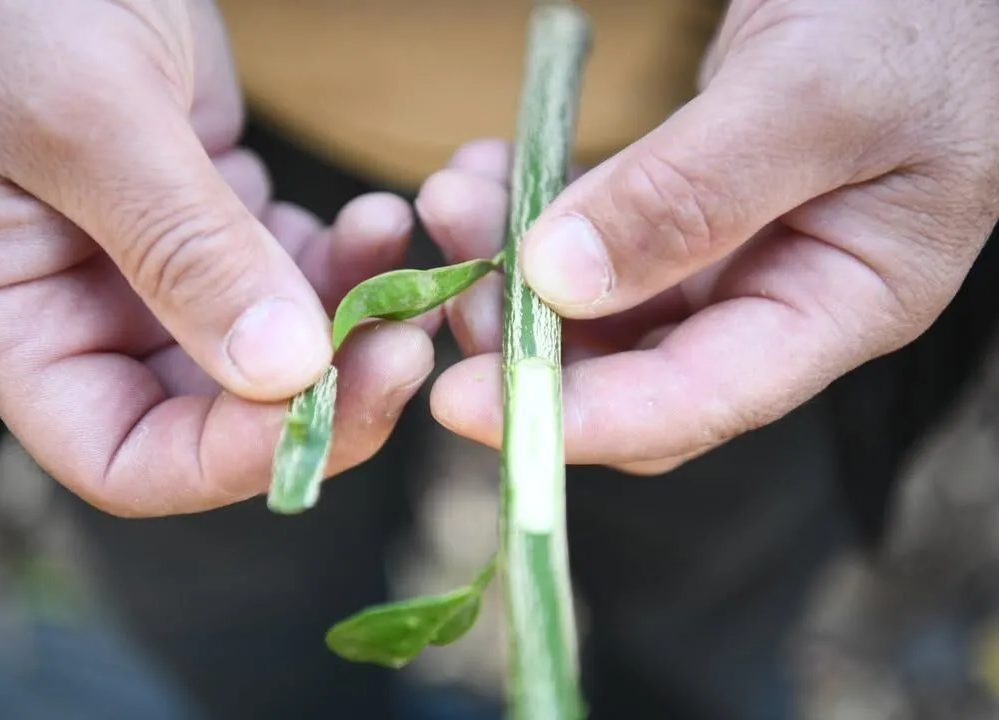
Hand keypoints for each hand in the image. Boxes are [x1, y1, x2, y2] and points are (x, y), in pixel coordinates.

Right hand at [0, 0, 433, 514]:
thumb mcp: (81, 118)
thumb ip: (181, 248)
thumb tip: (284, 372)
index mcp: (24, 325)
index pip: (127, 459)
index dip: (228, 461)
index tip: (326, 406)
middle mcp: (96, 314)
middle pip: (221, 416)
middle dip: (322, 394)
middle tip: (405, 345)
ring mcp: (163, 266)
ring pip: (277, 345)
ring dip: (352, 320)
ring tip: (402, 257)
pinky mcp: (218, 214)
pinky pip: (299, 269)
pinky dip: (349, 258)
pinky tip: (380, 216)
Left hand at [417, 0, 998, 473]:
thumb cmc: (919, 11)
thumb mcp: (814, 96)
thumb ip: (691, 195)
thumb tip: (559, 283)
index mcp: (841, 305)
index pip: (697, 403)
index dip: (576, 420)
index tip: (463, 402)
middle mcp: (780, 295)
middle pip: (631, 368)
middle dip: (527, 338)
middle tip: (451, 278)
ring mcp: (732, 249)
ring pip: (598, 301)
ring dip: (511, 265)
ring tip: (454, 197)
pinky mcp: (690, 201)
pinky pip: (594, 232)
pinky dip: (531, 211)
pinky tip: (485, 173)